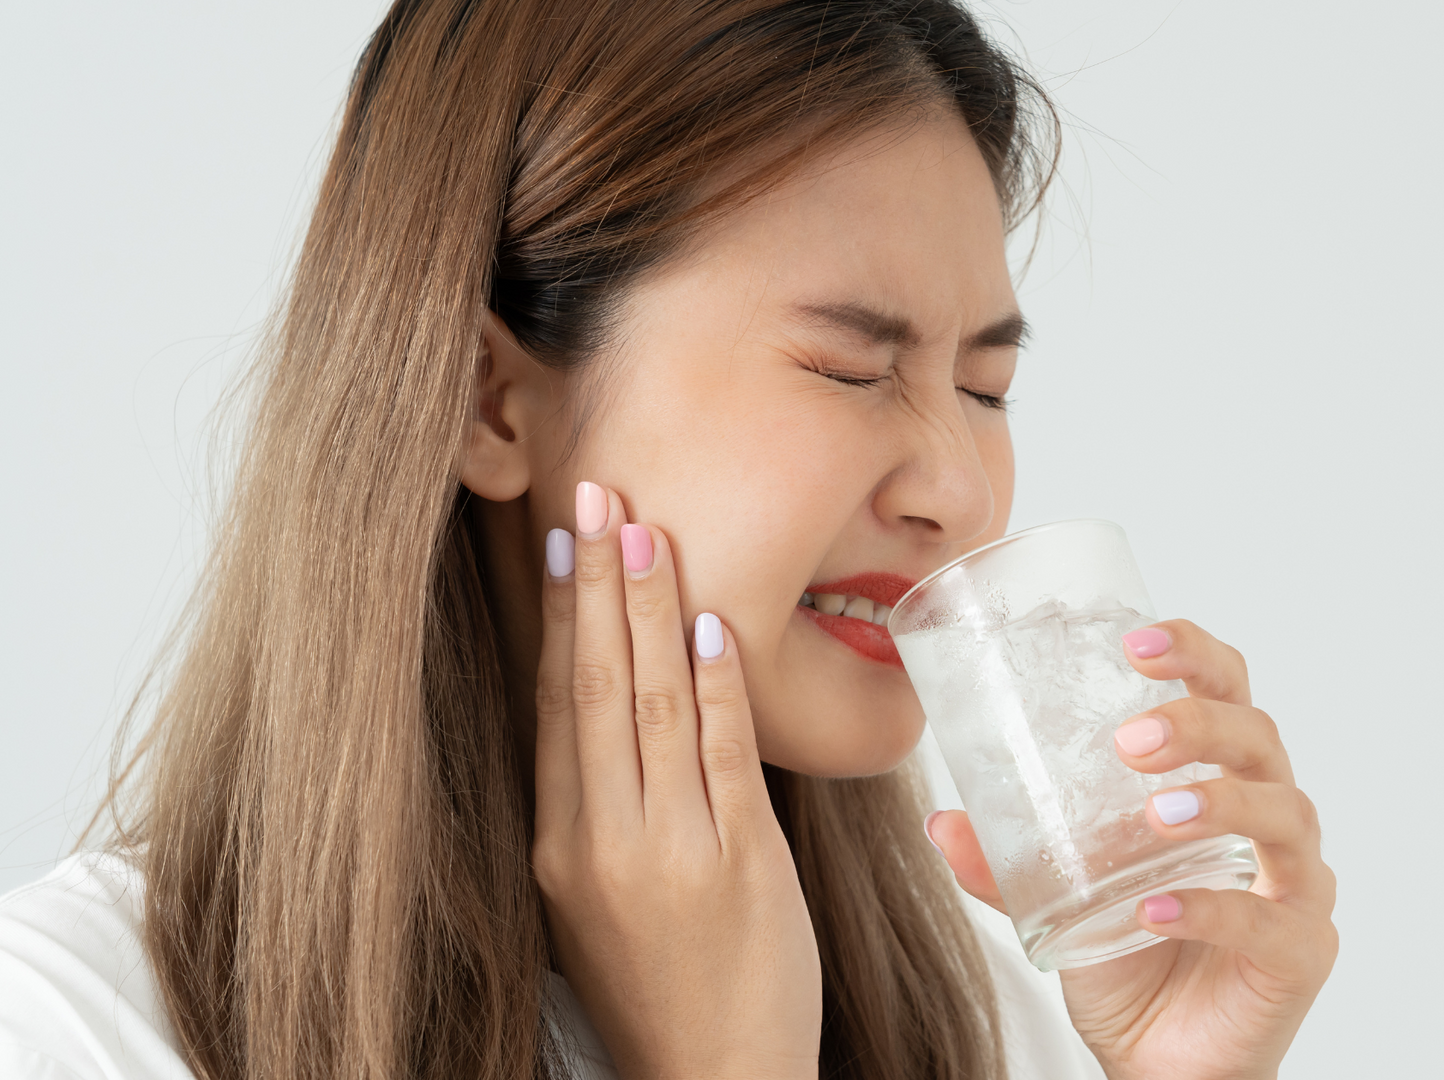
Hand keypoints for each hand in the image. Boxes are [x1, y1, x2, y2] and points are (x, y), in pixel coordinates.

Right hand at [531, 481, 820, 1078]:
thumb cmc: (665, 990)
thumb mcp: (600, 902)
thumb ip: (603, 811)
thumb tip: (614, 715)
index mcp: (560, 846)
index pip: (555, 705)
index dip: (561, 616)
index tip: (561, 540)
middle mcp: (602, 840)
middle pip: (593, 685)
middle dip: (596, 581)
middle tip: (595, 490)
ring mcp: (668, 850)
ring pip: (652, 703)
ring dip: (650, 607)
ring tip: (646, 525)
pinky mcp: (738, 863)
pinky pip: (723, 753)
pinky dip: (717, 683)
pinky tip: (712, 621)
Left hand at [926, 619, 1336, 1079]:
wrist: (1162, 1064)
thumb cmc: (1131, 958)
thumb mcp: (1060, 899)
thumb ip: (1008, 863)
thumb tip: (941, 821)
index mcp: (1222, 781)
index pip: (1229, 692)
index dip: (1195, 654)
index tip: (1137, 641)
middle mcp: (1271, 820)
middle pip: (1260, 739)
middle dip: (1200, 723)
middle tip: (1132, 740)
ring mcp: (1296, 885)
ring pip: (1285, 814)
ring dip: (1218, 803)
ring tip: (1154, 814)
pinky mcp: (1299, 952)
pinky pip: (1269, 920)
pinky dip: (1209, 908)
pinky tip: (1155, 907)